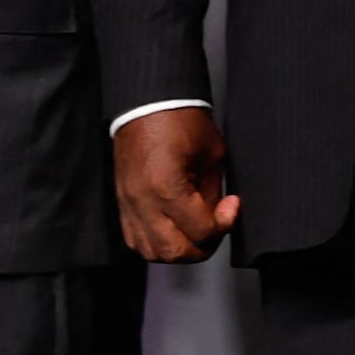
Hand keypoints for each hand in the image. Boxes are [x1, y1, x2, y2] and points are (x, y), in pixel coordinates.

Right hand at [113, 107, 240, 262]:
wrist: (147, 102)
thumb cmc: (178, 120)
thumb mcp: (211, 156)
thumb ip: (213, 194)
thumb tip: (218, 217)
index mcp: (167, 186)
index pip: (201, 230)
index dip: (224, 223)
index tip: (231, 207)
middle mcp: (143, 200)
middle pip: (176, 251)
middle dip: (203, 246)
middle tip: (216, 229)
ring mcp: (129, 204)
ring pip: (153, 252)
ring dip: (178, 249)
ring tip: (194, 233)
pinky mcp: (123, 203)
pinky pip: (136, 240)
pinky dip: (157, 243)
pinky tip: (171, 230)